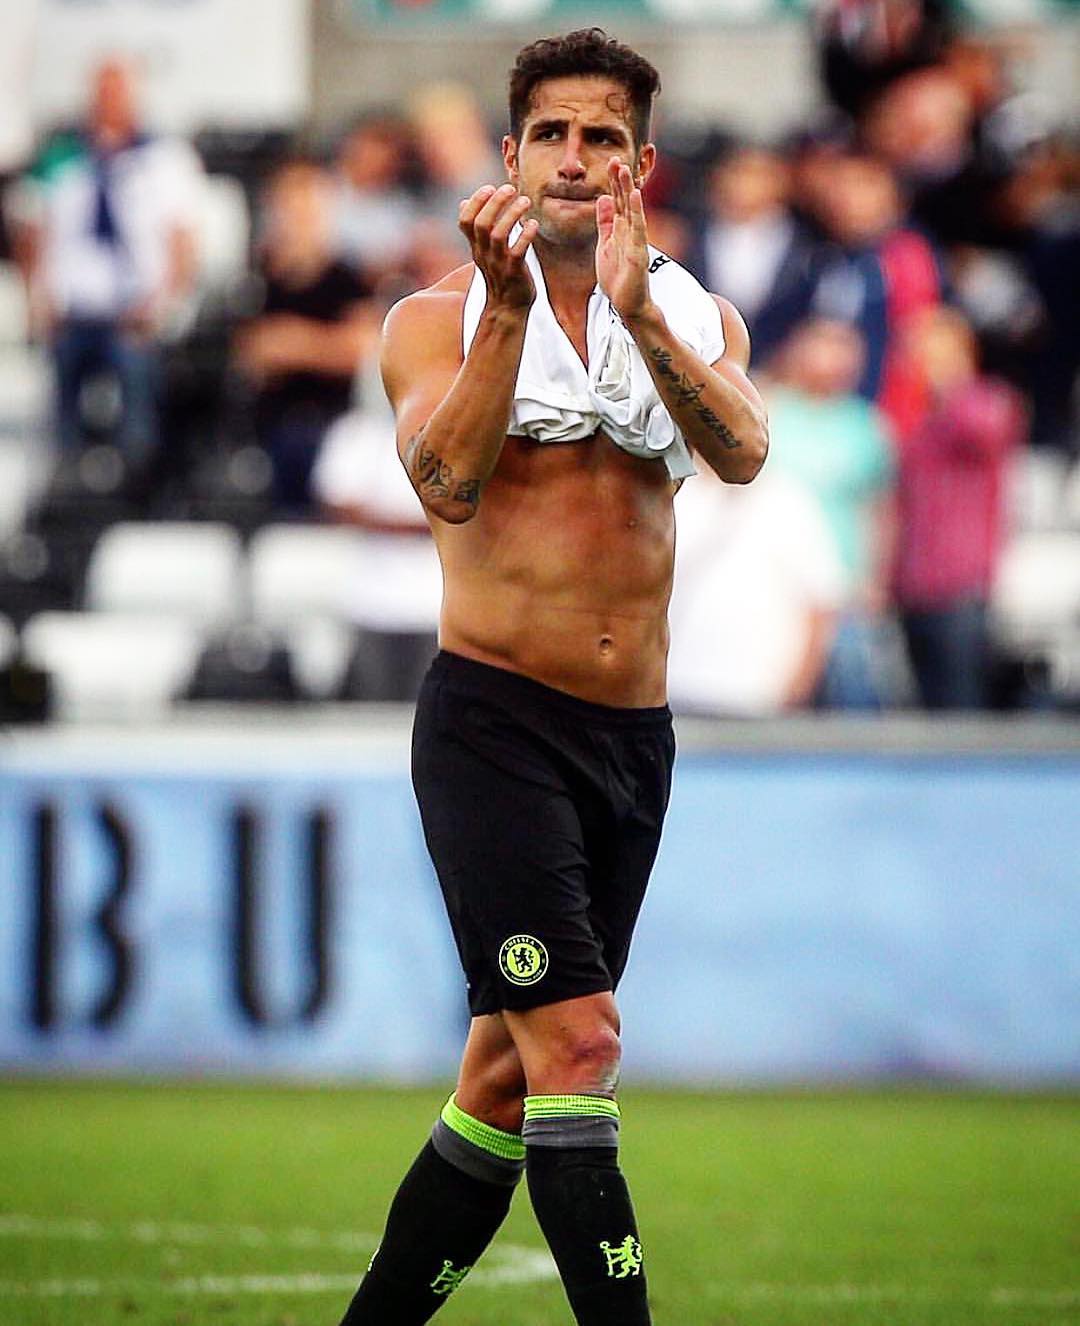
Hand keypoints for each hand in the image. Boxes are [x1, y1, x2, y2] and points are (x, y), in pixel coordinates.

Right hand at [459, 184, 537, 312]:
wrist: (507, 310)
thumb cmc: (499, 276)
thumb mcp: (483, 252)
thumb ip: (475, 228)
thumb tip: (462, 202)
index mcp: (476, 248)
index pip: (465, 221)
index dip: (475, 201)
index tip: (489, 187)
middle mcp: (484, 254)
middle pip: (481, 223)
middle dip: (495, 202)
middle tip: (510, 188)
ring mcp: (499, 264)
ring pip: (498, 235)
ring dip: (512, 214)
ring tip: (525, 201)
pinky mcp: (514, 273)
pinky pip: (517, 251)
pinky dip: (525, 235)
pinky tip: (533, 224)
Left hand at [596, 159, 651, 321]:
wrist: (628, 304)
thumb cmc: (617, 277)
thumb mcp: (605, 244)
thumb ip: (605, 223)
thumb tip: (602, 198)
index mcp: (621, 230)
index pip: (617, 201)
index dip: (613, 182)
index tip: (610, 162)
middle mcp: (630, 231)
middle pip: (625, 201)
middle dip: (620, 180)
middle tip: (616, 158)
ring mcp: (636, 241)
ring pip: (632, 210)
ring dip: (628, 189)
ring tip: (624, 170)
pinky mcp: (638, 253)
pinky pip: (638, 229)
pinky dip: (637, 211)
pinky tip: (635, 195)